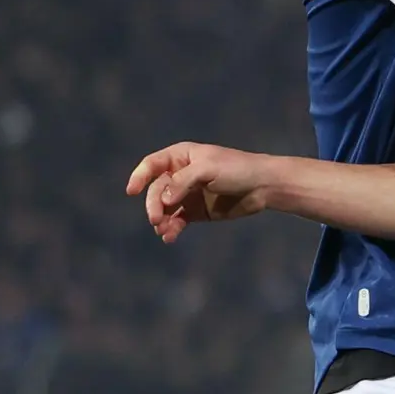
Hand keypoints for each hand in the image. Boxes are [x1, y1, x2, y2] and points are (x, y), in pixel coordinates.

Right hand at [125, 142, 271, 242]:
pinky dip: (171, 229)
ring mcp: (187, 194)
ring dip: (161, 220)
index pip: (152, 165)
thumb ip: (183, 181)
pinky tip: (170, 237)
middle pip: (156, 190)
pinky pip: (176, 221)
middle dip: (154, 204)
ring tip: (164, 230)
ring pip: (164, 208)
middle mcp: (180, 175)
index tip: (131, 191)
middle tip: (157, 218)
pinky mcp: (195, 212)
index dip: (139, 176)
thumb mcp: (209, 168)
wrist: (263, 187)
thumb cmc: (237, 169)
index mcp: (181, 156)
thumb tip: (164, 199)